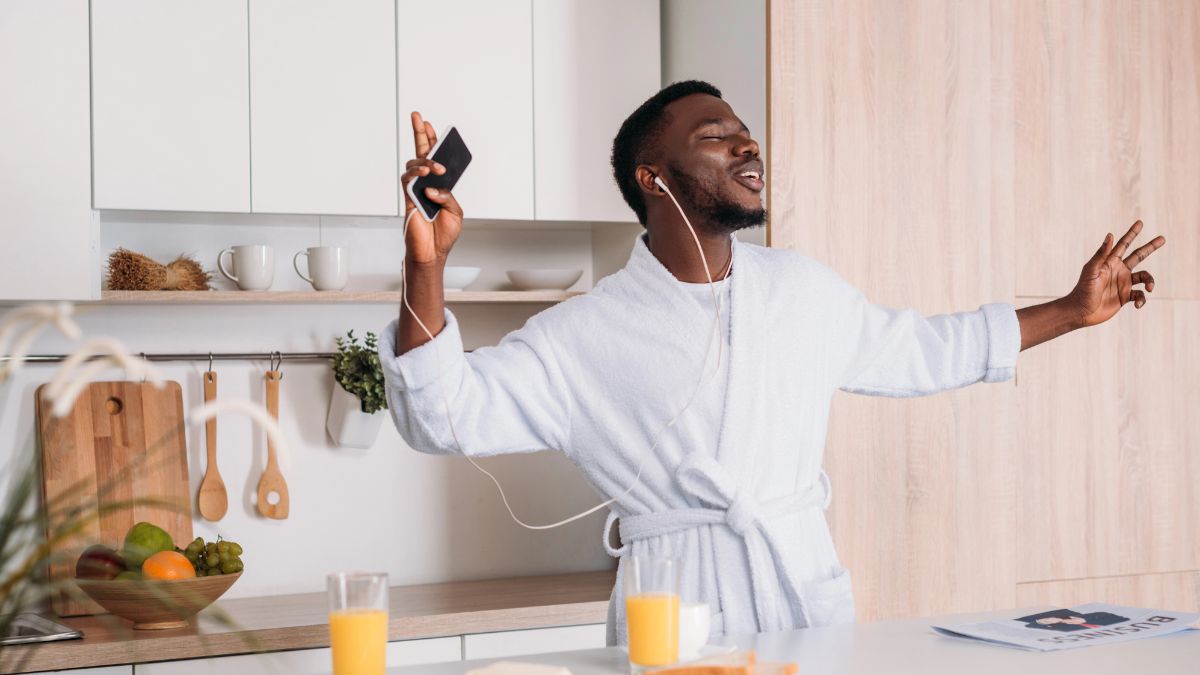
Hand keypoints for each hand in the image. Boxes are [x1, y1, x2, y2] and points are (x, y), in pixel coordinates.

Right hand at [401, 111, 462, 266]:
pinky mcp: (409, 199)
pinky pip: (408, 180)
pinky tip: (426, 174)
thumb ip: (448, 196)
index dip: (432, 142)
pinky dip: (416, 174)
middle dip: (419, 134)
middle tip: (418, 117)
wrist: (432, 253)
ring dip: (425, 161)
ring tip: (435, 167)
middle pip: (420, 153)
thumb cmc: (443, 235)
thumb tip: (434, 186)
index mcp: (439, 185)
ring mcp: (416, 190)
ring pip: (413, 165)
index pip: (434, 158)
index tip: (430, 125)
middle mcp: (426, 184)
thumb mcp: (456, 212)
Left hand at [1065, 220, 1165, 327]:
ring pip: (1144, 277)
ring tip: (1149, 288)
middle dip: (1150, 247)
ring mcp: (1123, 283)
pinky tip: (1138, 305)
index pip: (1123, 245)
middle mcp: (1119, 271)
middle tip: (1162, 238)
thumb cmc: (1083, 289)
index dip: (1132, 233)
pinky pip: (1140, 296)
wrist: (1081, 311)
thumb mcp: (1092, 270)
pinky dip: (1142, 300)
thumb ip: (1101, 254)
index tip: (1140, 222)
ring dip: (1150, 281)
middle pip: (1139, 256)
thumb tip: (1110, 235)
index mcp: (1110, 262)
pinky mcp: (1125, 296)